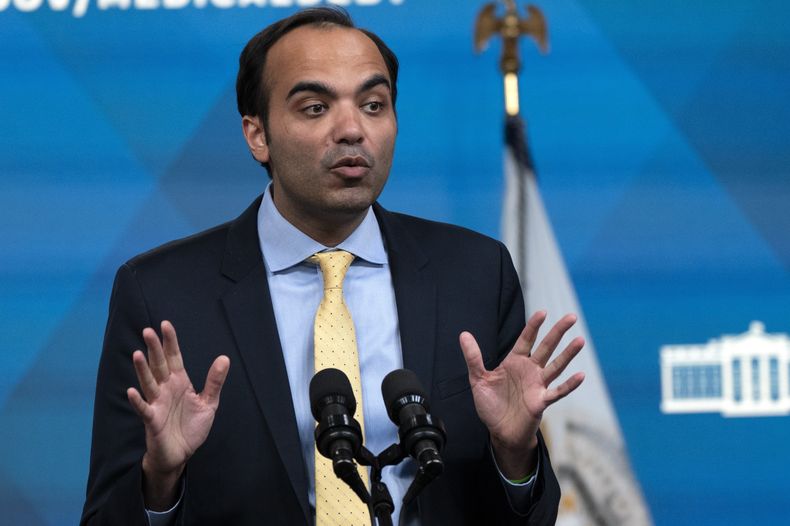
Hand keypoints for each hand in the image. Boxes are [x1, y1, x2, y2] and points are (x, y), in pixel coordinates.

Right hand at [127, 320, 229, 509]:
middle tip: (147, 331)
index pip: (174, 358)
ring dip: (142, 370)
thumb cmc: (191, 427)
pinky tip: (133, 391)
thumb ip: (214, 381)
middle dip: (154, 349)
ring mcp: (157, 404)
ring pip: (149, 383)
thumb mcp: (209, 403)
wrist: (181, 453)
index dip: (170, 342)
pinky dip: (138, 401)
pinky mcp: (152, 420)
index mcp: (180, 382)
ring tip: (137, 354)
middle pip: (159, 366)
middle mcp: (166, 389)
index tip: (165, 324)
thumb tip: (224, 357)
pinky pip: (144, 409)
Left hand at [459, 311, 583, 477]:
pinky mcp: (541, 401)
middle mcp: (529, 371)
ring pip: (556, 366)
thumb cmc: (491, 405)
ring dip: (568, 354)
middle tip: (571, 317)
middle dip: (558, 332)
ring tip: (580, 340)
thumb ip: (473, 357)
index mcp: (515, 362)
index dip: (534, 326)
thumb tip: (463, 334)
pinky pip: (558, 391)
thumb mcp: (478, 379)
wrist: (499, 431)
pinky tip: (580, 375)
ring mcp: (538, 385)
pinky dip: (569, 385)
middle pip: (546, 347)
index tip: (543, 312)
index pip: (526, 339)